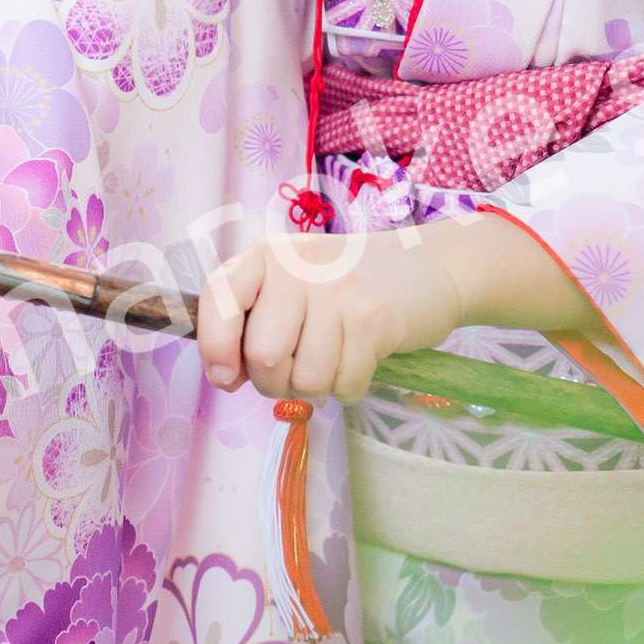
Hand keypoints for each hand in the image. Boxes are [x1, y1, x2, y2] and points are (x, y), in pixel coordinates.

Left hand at [196, 223, 472, 403]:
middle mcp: (297, 265)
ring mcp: (337, 290)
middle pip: (263, 356)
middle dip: (275, 383)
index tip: (227, 377)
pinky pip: (344, 384)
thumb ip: (253, 321)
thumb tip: (224, 376)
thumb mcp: (292, 286)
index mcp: (267, 255)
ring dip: (316, 389)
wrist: (427, 266)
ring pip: (306, 379)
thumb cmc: (346, 287)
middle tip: (297, 371)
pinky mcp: (374, 318)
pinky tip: (360, 362)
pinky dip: (349, 389)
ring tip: (332, 362)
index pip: (219, 298)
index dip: (215, 346)